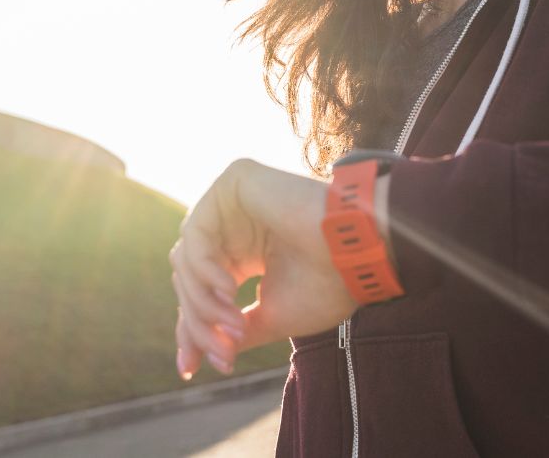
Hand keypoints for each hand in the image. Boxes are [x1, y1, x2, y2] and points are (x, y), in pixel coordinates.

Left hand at [168, 158, 359, 379]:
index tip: (191, 369)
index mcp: (247, 251)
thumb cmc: (329, 281)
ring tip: (234, 323)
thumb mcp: (273, 314)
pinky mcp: (235, 180)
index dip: (194, 329)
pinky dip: (204, 268)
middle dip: (200, 319)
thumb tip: (202, 358)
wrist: (360, 249)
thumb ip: (236, 329)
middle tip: (225, 351)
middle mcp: (237, 224)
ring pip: (188, 258)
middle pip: (190, 276)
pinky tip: (228, 290)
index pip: (203, 289)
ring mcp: (234, 201)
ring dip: (203, 299)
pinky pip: (197, 231)